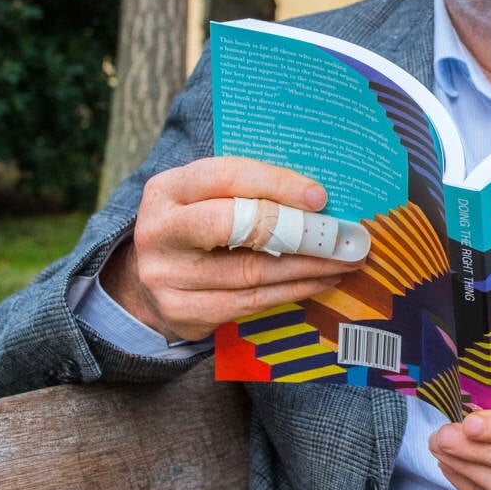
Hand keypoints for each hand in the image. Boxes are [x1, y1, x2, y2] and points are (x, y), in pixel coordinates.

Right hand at [102, 156, 362, 340]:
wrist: (147, 279)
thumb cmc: (195, 228)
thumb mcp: (206, 198)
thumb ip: (249, 191)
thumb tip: (319, 197)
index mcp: (167, 189)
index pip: (225, 177)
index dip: (276, 185)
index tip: (320, 197)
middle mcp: (160, 231)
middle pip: (232, 226)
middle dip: (295, 231)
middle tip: (338, 236)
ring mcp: (166, 276)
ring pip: (249, 271)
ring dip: (306, 267)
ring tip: (343, 260)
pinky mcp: (182, 312)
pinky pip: (249, 303)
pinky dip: (291, 291)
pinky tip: (319, 281)